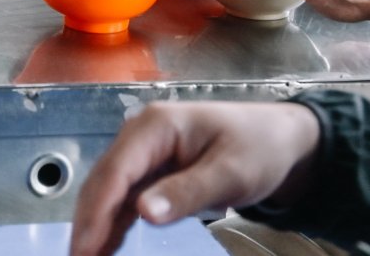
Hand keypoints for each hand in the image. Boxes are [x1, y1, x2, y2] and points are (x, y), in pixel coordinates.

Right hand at [70, 101, 319, 255]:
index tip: (85, 248)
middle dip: (88, 223)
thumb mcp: (231, 172)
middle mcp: (141, 137)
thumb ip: (187, 192)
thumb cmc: (260, 147)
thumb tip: (144, 213)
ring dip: (97, 226)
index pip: (115, 172)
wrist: (284, 141)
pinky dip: (115, 224)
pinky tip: (107, 247)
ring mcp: (144, 154)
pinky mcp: (152, 172)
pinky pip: (126, 200)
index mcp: (155, 126)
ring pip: (109, 193)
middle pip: (103, 182)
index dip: (96, 212)